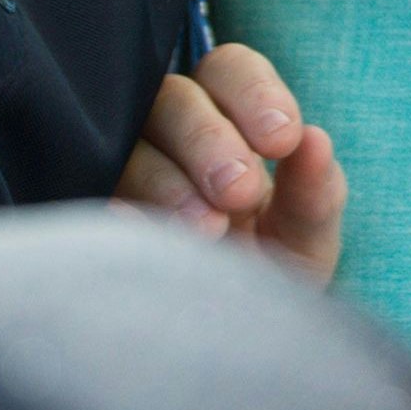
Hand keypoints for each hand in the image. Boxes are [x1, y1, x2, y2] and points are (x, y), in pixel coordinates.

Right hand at [113, 41, 346, 284]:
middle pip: (173, 99)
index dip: (254, 93)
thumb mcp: (306, 237)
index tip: (283, 142)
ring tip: (208, 230)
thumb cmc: (272, 268)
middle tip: (241, 192)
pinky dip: (121, 211)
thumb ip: (315, 191)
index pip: (230, 70)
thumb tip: (316, 141)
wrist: (229, 339)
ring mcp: (129, 170)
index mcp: (229, 116)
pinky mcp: (97, 211)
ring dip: (168, 182)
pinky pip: (95, 195)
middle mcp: (171, 132)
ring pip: (130, 145)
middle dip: (209, 139)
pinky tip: (144, 232)